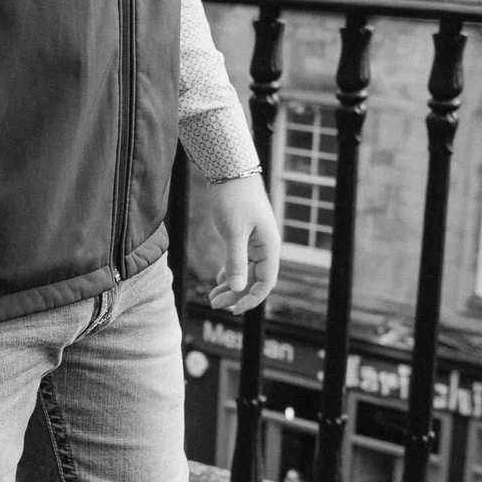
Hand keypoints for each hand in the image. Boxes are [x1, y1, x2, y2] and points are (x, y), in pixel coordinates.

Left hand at [203, 173, 281, 312]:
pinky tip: (218, 281)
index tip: (233, 310)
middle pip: (254, 280)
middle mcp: (265, 247)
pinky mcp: (244, 237)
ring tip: (212, 298)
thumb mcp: (233, 232)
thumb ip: (236, 261)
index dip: (251, 299)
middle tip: (213, 304)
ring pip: (246, 272)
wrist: (230, 171)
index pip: (266, 282)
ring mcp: (255, 242)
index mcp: (269, 247)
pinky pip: (240, 261)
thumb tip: (237, 289)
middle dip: (235, 295)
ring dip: (231, 286)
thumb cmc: (234, 198)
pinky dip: (230, 273)